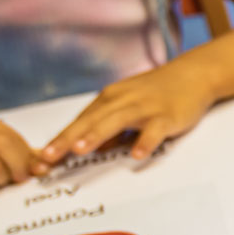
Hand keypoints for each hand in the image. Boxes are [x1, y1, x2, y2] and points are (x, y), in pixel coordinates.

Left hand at [38, 66, 216, 168]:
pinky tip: (137, 155)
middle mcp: (122, 100)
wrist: (193, 74)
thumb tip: (91, 148)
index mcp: (109, 99)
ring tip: (79, 150)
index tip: (40, 160)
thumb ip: (109, 126)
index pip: (79, 123)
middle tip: (47, 158)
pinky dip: (145, 142)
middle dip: (67, 139)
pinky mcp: (167, 115)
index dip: (59, 141)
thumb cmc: (157, 92)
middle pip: (90, 121)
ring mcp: (145, 107)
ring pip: (116, 121)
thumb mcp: (128, 106)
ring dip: (97, 135)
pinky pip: (154, 130)